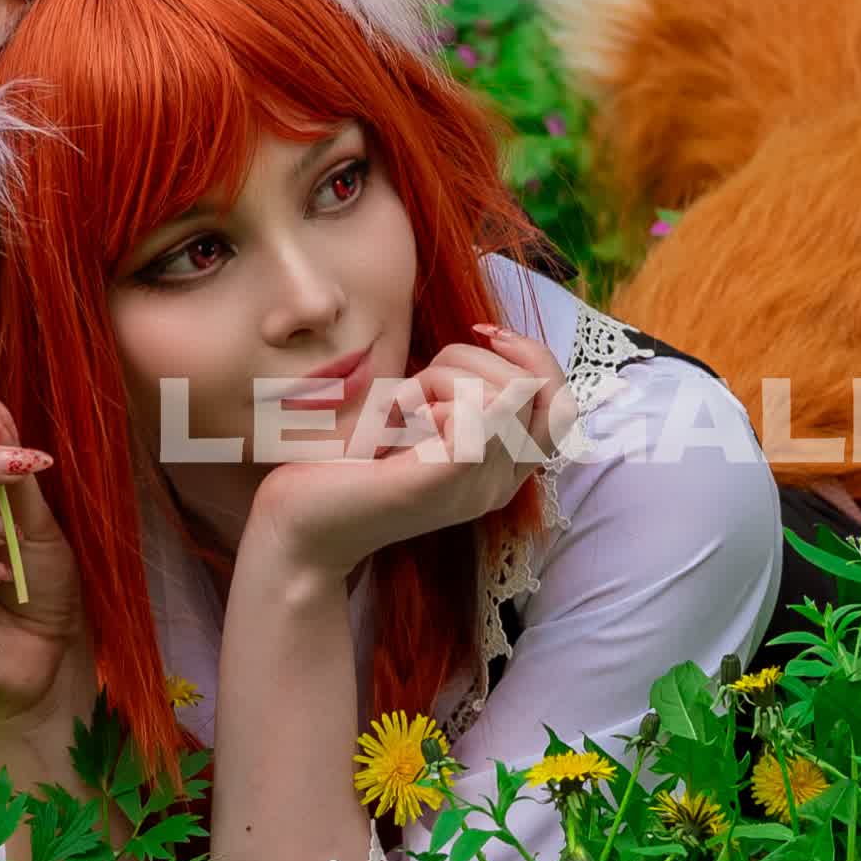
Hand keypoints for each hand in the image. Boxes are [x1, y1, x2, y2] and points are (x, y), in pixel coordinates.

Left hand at [240, 319, 573, 583]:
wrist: (300, 526)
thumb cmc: (348, 468)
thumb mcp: (420, 422)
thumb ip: (462, 395)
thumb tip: (491, 338)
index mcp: (499, 472)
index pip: (561, 405)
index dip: (531, 356)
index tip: (480, 335)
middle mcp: (500, 484)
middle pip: (540, 388)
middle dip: (478, 360)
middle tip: (419, 386)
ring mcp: (480, 484)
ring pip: (507, 388)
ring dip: (446, 374)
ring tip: (401, 407)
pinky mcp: (452, 477)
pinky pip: (480, 406)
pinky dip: (434, 392)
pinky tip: (397, 418)